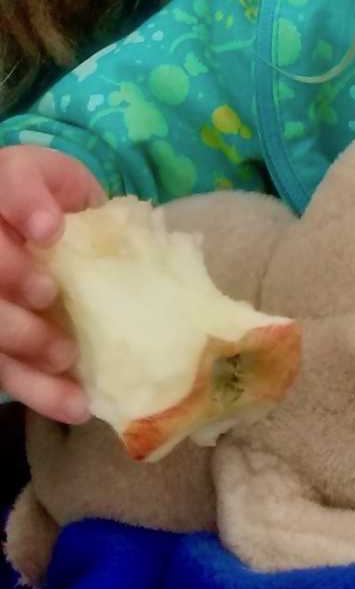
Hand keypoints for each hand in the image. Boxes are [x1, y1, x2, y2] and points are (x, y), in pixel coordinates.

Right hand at [0, 145, 103, 422]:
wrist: (39, 221)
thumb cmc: (57, 199)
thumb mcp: (65, 183)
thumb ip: (77, 199)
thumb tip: (110, 230)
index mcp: (6, 191)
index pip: (8, 189)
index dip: (25, 207)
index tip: (50, 229)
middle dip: (13, 281)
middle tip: (49, 296)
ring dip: (23, 345)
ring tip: (64, 358)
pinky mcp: (2, 343)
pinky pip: (10, 369)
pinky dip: (41, 392)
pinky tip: (75, 405)